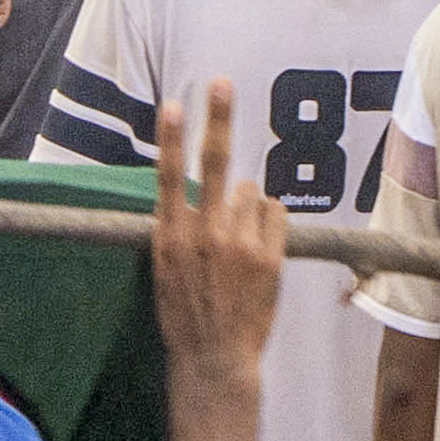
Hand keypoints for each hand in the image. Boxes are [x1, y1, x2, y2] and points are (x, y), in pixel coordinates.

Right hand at [148, 80, 292, 402]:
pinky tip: (258, 250)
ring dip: (247, 209)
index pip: (168, 178)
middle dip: (218, 118)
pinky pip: (274, 212)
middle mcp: (203, 234)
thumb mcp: (165, 271)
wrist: (213, 357)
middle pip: (214, 163)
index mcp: (170, 238)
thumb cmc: (186, 313)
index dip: (171, 140)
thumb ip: (178, 230)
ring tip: (238, 247)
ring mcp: (237, 243)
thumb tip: (196, 191)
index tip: (174, 105)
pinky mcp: (268, 254)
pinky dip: (270, 223)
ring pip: (250, 193)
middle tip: (222, 82)